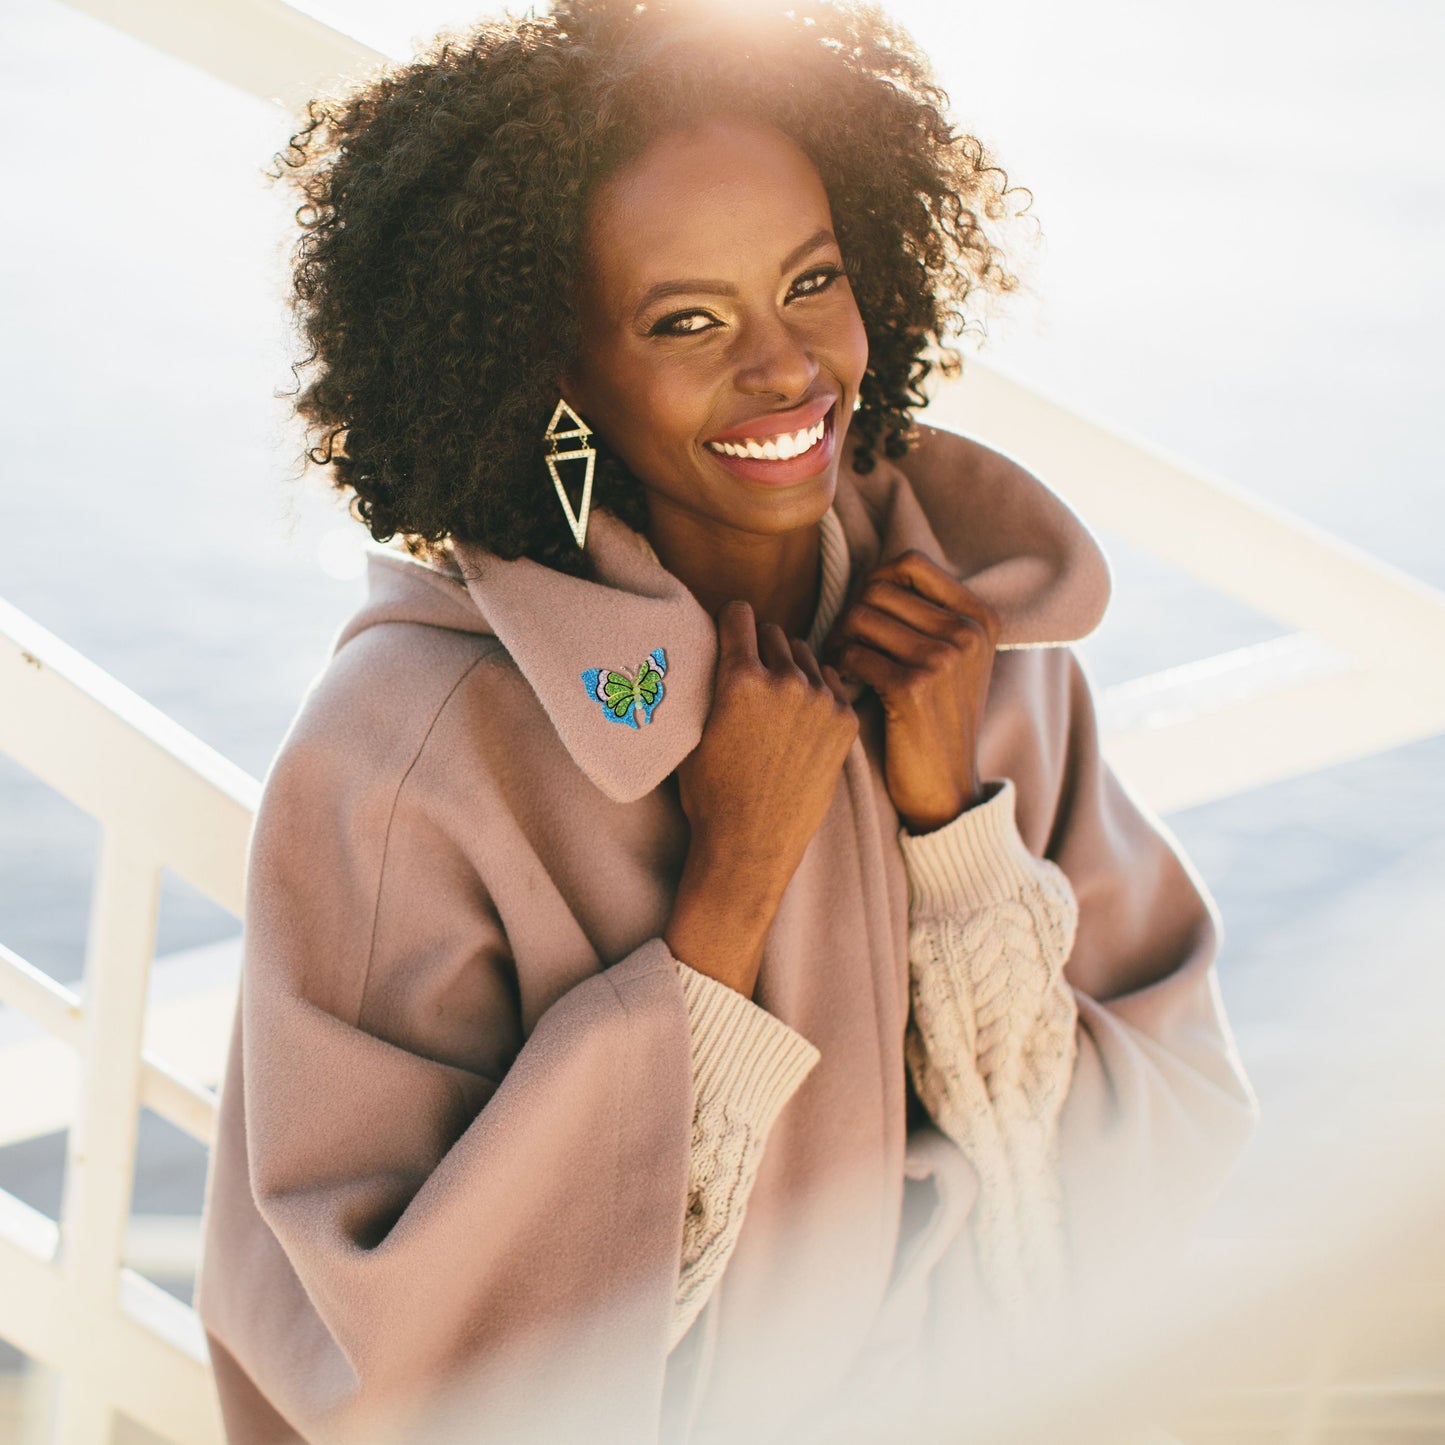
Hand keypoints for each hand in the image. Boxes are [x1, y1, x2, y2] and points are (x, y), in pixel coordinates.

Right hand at [666, 600, 857, 996]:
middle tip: (751, 673)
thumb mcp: (694, 730)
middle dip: (760, 646)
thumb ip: (709, 683)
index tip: (730, 634)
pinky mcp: (844, 720)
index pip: (740, 613)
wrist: (752, 845)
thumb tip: (713, 651)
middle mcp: (784, 681)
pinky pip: (831, 681)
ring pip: (804, 654)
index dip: (731, 623)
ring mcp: (821, 700)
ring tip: (775, 699)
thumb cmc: (712, 793)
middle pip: (774, 631)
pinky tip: (801, 717)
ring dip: (789, 666)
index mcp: (740, 678)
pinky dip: (817, 690)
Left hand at [822, 549, 999, 833]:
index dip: (874, 581)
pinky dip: (838, 665)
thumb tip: (876, 575)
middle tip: (845, 644)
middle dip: (850, 614)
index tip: (866, 613)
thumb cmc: (938, 718)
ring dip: (839, 639)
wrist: (946, 786)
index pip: (910, 563)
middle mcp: (967, 632)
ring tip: (842, 661)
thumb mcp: (956, 660)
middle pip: (878, 589)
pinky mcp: (913, 688)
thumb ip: (931, 614)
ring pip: (859, 617)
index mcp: (981, 617)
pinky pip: (853, 653)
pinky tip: (843, 682)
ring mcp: (943, 659)